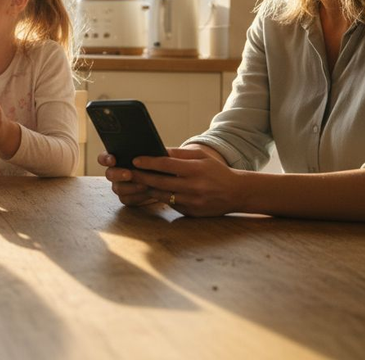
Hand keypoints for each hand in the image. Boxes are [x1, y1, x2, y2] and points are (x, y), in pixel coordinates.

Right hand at [98, 151, 157, 206]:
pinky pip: (127, 199)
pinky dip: (137, 196)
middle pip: (109, 174)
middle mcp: (115, 172)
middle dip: (118, 174)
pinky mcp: (127, 198)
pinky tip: (147, 193)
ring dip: (130, 187)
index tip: (112, 160)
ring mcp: (120, 186)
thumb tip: (148, 146)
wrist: (167, 181)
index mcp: (117, 158)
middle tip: (129, 174)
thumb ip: (148, 150)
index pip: (104, 158)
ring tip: (145, 185)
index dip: (105, 159)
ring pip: (117, 188)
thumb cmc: (158, 163)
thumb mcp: (154, 154)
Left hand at [128, 147, 243, 216]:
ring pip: (162, 196)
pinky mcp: (191, 213)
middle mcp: (193, 187)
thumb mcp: (202, 157)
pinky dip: (161, 198)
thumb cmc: (216, 171)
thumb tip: (158, 151)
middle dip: (141, 177)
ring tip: (135, 182)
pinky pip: (171, 205)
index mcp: (196, 170)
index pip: (166, 165)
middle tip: (127, 172)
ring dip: (147, 189)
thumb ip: (180, 154)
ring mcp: (192, 202)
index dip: (149, 162)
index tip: (135, 160)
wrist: (237, 193)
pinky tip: (151, 192)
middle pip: (160, 182)